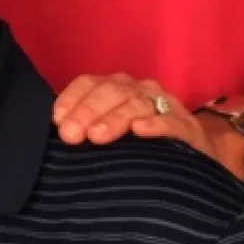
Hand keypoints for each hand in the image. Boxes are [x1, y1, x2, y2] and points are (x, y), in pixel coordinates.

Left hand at [53, 73, 243, 179]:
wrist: (190, 160)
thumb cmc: (137, 145)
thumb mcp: (107, 132)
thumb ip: (82, 127)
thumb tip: (53, 132)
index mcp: (116, 88)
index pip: (89, 83)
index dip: (72, 99)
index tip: (56, 120)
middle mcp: (139, 90)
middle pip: (111, 92)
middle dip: (88, 112)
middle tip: (71, 135)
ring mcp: (166, 105)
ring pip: (138, 105)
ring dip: (115, 119)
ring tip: (97, 137)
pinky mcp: (189, 127)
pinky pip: (172, 122)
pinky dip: (156, 125)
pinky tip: (140, 132)